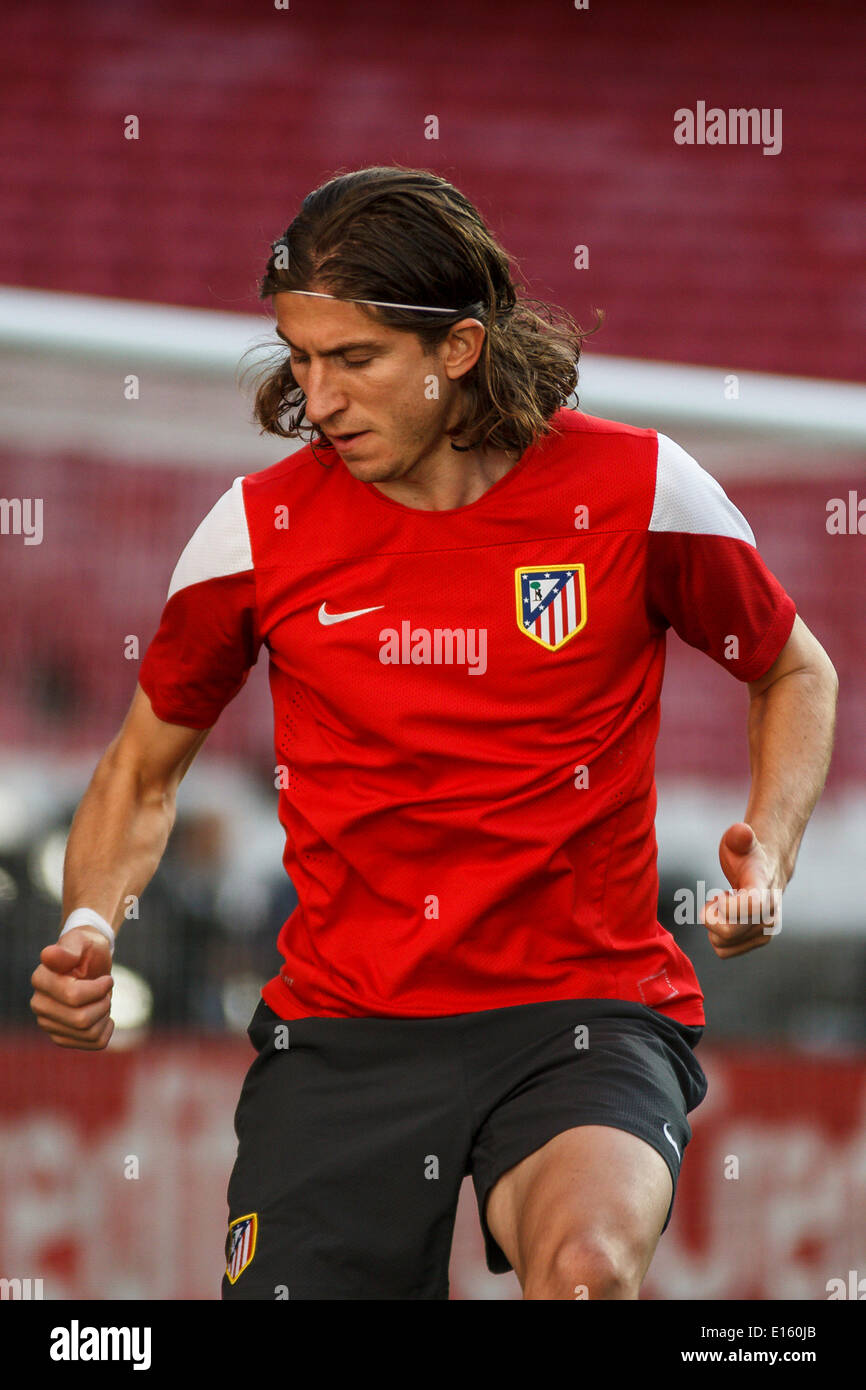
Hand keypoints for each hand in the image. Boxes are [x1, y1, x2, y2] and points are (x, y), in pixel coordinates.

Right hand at [30, 925, 114, 1048]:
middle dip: (103, 1003)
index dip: (99, 988)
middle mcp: (39, 1005)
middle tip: (106, 991)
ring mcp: (48, 1024)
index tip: (107, 979)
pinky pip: (93, 1043)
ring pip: (89, 1033)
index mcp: (41, 980)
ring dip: (105, 1015)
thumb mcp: (82, 942)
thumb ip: (68, 950)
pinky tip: (103, 1016)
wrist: (90, 963)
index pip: (73, 996)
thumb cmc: (87, 949)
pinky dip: (106, 1029)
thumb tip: (48, 955)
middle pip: (81, 1020)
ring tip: (103, 1001)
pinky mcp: (61, 1037)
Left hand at [699, 822, 784, 958]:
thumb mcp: (739, 840)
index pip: (750, 908)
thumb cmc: (747, 853)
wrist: (768, 866)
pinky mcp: (759, 940)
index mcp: (764, 891)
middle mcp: (770, 915)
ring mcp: (766, 931)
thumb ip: (739, 836)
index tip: (720, 894)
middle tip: (718, 896)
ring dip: (715, 925)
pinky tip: (727, 917)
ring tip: (725, 904)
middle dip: (711, 915)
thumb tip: (741, 831)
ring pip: (722, 944)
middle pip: (727, 932)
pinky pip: (724, 951)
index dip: (727, 907)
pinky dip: (718, 936)